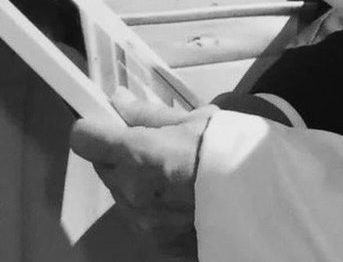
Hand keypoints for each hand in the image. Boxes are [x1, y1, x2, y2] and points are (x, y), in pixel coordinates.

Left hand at [71, 91, 214, 257]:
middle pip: (104, 167)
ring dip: (134, 181)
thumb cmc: (226, 149)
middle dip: (118, 154)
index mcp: (137, 154)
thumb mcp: (193, 119)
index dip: (93, 128)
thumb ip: (148, 113)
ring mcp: (142, 222)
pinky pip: (140, 217)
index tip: (106, 123)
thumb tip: (118, 101)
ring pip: (121, 194)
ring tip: (172, 172)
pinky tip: (180, 196)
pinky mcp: (156, 242)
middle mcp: (130, 191)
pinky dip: (150, 205)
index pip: (84, 139)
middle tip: (152, 143)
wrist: (258, 198)